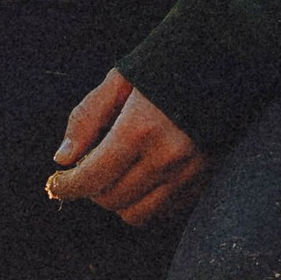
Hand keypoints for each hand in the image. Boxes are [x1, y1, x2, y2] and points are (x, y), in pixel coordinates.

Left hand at [47, 71, 208, 229]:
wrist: (224, 65)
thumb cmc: (164, 68)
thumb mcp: (119, 81)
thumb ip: (86, 118)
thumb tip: (62, 158)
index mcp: (140, 129)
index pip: (93, 177)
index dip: (67, 186)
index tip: (56, 184)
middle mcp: (166, 157)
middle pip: (112, 199)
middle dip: (90, 190)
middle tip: (87, 169)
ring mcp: (189, 173)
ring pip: (138, 214)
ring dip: (117, 201)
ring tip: (113, 175)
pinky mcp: (205, 181)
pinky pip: (164, 211)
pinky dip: (145, 201)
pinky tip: (141, 176)